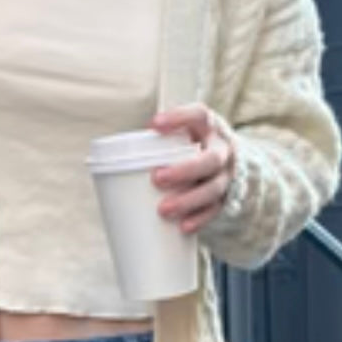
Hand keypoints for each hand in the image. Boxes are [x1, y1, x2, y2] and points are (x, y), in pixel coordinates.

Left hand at [149, 104, 236, 234]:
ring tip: (163, 209)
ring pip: (213, 188)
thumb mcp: (182, 135)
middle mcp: (223, 150)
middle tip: (157, 178)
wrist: (225, 162)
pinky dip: (199, 218)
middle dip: (184, 170)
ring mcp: (226, 175)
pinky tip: (183, 226)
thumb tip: (114, 160)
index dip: (179, 118)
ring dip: (189, 200)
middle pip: (210, 160)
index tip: (154, 125)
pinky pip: (215, 210)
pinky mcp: (226, 197)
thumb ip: (159, 142)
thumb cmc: (191, 147)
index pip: (199, 115)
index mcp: (209, 128)